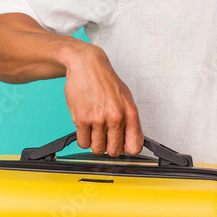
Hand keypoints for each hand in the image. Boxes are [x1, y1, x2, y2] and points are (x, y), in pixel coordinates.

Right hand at [61, 41, 143, 156]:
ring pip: (97, 149)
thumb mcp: (126, 99)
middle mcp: (116, 117)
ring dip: (95, 143)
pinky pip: (83, 143)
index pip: (135, 146)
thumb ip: (130, 121)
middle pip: (114, 151)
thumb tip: (131, 142)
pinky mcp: (81, 119)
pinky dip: (83, 138)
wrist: (87, 65)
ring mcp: (98, 119)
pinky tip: (86, 127)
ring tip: (95, 129)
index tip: (122, 145)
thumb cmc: (106, 81)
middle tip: (105, 136)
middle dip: (109, 146)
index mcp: (130, 113)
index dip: (127, 148)